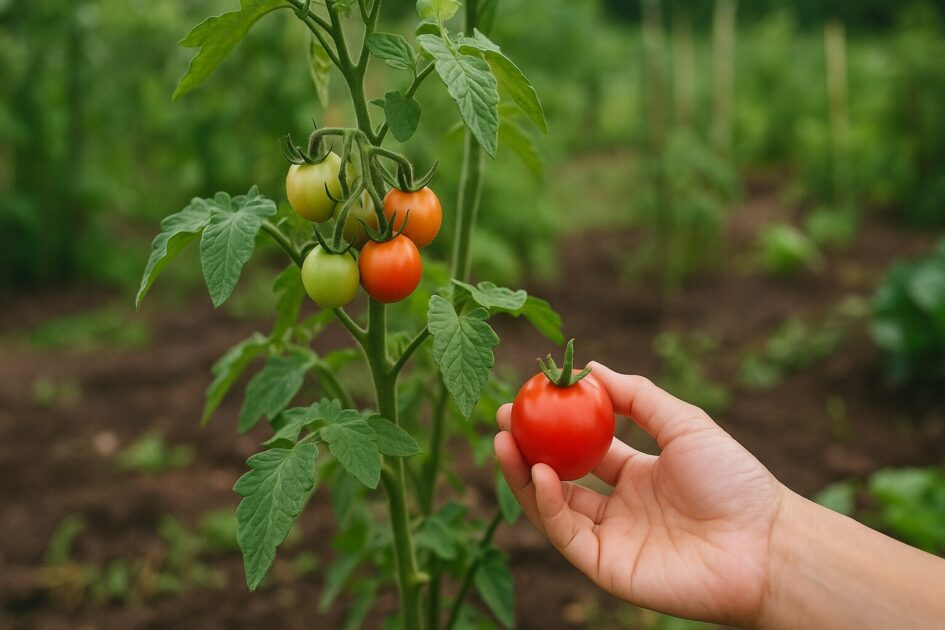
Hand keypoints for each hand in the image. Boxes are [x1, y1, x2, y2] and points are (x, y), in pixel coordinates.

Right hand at [494, 362, 785, 625]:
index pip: (584, 450)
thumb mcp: (683, 423)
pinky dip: (546, 504)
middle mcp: (619, 508)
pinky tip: (540, 472)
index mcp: (638, 476)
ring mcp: (611, 539)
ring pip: (552, 507)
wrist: (765, 543)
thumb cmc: (734, 480)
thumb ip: (637, 397)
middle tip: (501, 421)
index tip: (527, 399)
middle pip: (558, 478)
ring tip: (504, 440)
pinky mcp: (606, 567)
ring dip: (524, 475)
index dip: (554, 428)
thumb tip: (592, 366)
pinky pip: (565, 533)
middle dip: (526, 450)